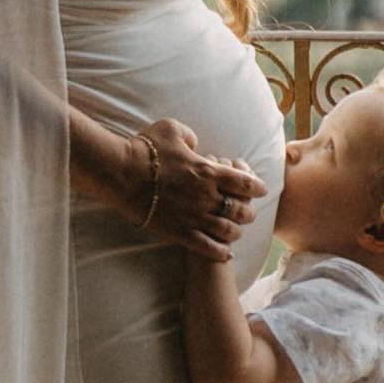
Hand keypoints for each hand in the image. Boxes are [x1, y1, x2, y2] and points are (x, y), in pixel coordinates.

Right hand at [138, 118, 261, 248]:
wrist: (122, 173)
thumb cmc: (145, 148)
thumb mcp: (171, 129)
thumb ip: (190, 136)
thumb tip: (196, 144)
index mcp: (208, 171)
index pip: (245, 183)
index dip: (257, 187)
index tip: (261, 190)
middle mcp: (206, 196)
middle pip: (240, 210)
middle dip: (248, 212)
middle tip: (248, 213)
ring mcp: (194, 216)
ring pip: (227, 231)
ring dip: (236, 232)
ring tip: (236, 232)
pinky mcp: (179, 232)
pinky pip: (206, 247)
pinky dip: (219, 252)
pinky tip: (225, 253)